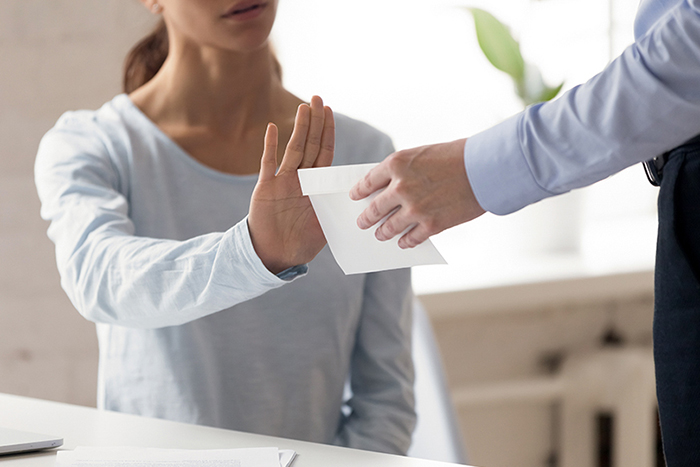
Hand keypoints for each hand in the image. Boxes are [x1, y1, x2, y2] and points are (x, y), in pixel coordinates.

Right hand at [248, 96, 334, 273]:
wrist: (276, 254)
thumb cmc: (302, 242)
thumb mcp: (327, 226)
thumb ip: (339, 210)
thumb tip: (364, 202)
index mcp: (316, 185)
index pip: (324, 152)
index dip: (327, 132)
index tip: (330, 111)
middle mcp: (300, 178)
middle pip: (309, 144)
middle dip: (315, 121)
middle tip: (318, 98)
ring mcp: (283, 180)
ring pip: (293, 148)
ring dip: (298, 128)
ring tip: (304, 107)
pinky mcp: (266, 187)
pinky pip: (268, 163)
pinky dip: (270, 146)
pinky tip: (273, 128)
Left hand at [349, 138, 484, 247]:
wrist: (484, 168)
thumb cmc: (456, 156)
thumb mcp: (422, 154)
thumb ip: (403, 171)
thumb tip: (388, 189)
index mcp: (397, 164)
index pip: (368, 181)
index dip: (359, 191)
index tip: (355, 197)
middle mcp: (401, 187)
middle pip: (375, 208)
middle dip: (366, 218)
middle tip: (362, 222)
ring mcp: (415, 208)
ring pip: (389, 227)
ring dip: (382, 232)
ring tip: (380, 234)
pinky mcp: (431, 225)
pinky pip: (410, 238)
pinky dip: (405, 241)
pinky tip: (402, 242)